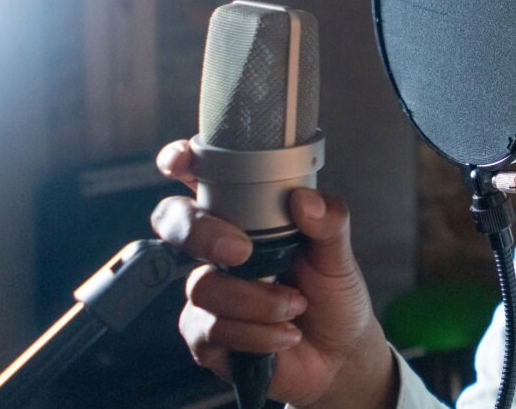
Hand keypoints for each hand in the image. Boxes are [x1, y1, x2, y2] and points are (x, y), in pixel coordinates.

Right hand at [152, 140, 396, 407]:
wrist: (341, 353)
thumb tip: (306, 200)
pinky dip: (256, 334)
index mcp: (247, 216)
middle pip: (175, 223)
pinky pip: (212, 329)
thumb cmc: (333, 294)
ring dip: (255, 300)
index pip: (202, 179)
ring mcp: (209, 292)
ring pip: (203, 286)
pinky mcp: (206, 337)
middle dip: (201, 233)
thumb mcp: (338, 254)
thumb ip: (329, 222)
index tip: (181, 163)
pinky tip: (284, 335)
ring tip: (295, 306)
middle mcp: (219, 249)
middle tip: (241, 251)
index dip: (181, 162)